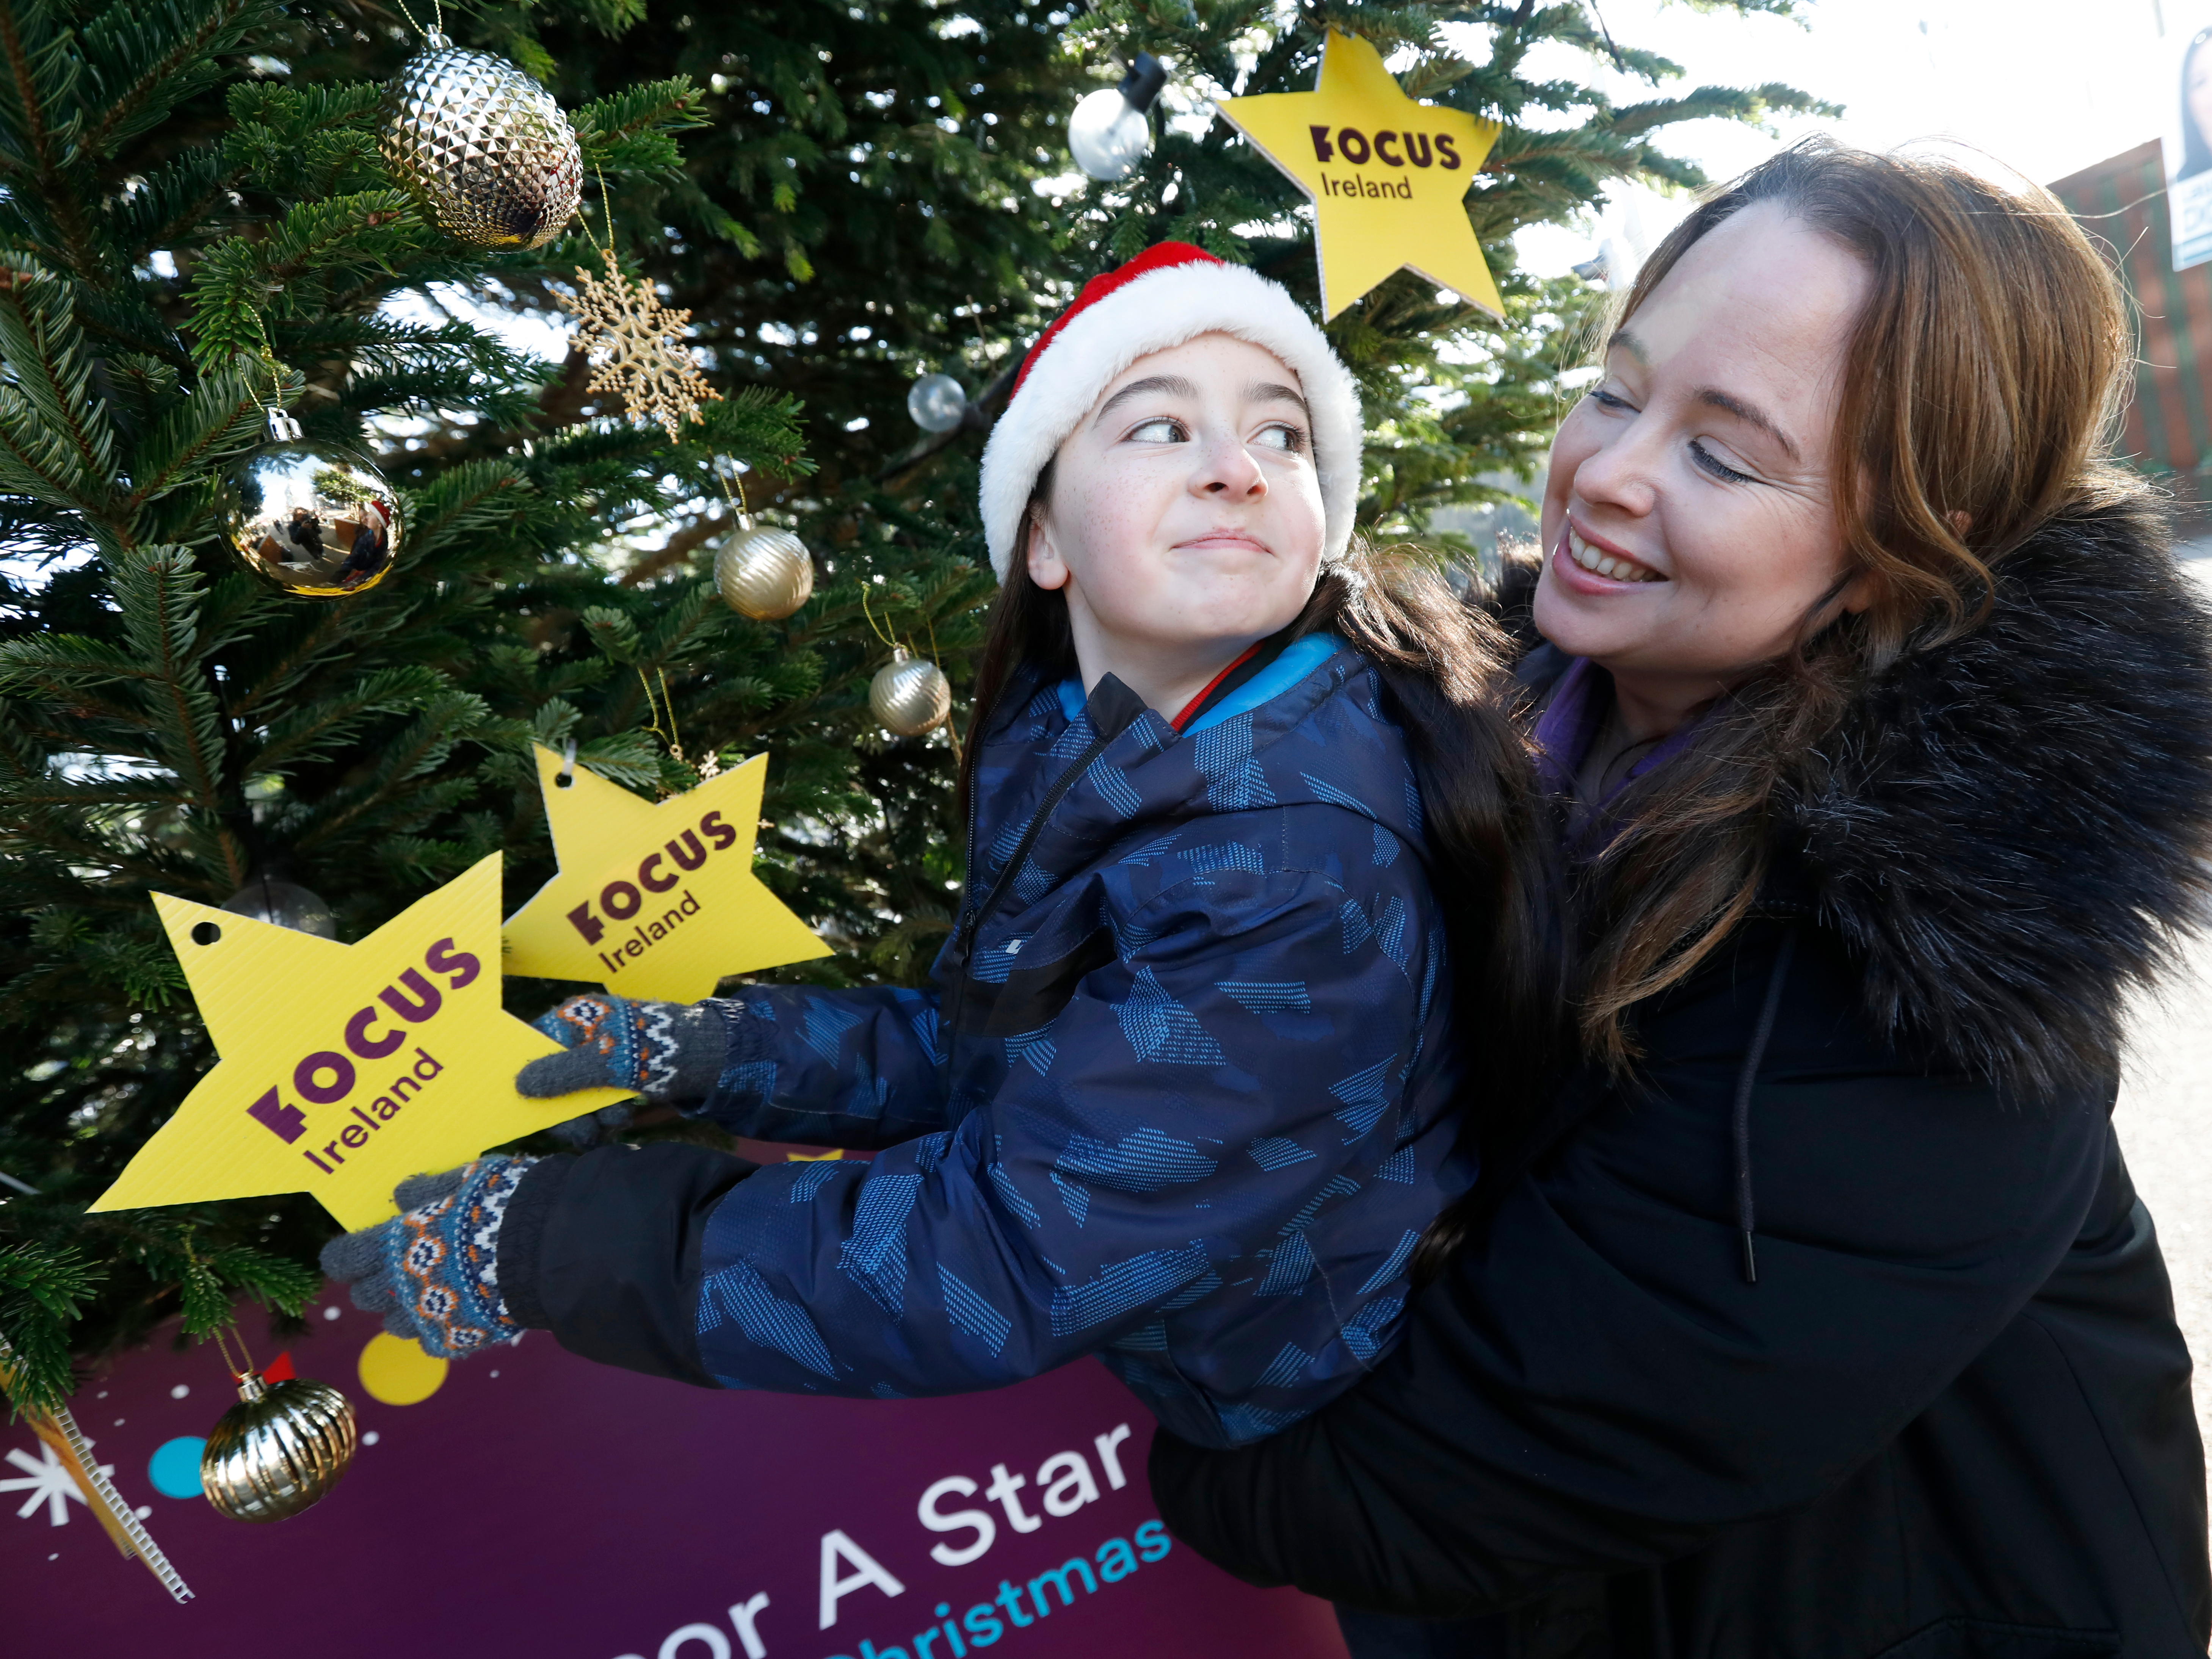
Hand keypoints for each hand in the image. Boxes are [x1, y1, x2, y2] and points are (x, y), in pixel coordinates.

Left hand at [317, 1158, 534, 1359]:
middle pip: (365, 1296)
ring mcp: (427, 1317)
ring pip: (393, 1325)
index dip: (343, 1257)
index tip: (350, 1255)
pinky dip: (438, 1330)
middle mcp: (402, 1285)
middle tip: (395, 1271)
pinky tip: (458, 1312)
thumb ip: (429, 1189)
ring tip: (430, 1293)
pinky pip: (432, 1342)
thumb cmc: (501, 1205)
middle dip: (374, 1285)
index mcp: (396, 1244)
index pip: (344, 1258)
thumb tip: (401, 1195)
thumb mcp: (465, 1181)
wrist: (546, 1249)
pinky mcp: (454, 1339)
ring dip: (404, 1310)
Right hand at [517, 993, 727, 1145]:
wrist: (713, 1062)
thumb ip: (564, 1073)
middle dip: (570, 1110)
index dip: (530, 1076)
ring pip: (574, 1100)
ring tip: (618, 1119)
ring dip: (591, 1118)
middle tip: (586, 1132)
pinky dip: (604, 1121)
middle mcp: (585, 1039)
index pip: (535, 1045)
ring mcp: (602, 1063)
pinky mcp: (617, 1084)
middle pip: (552, 1082)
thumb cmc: (662, 1050)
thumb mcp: (610, 1062)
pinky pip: (594, 1108)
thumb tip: (520, 1084)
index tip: (531, 1107)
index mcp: (578, 1019)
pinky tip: (621, 1124)